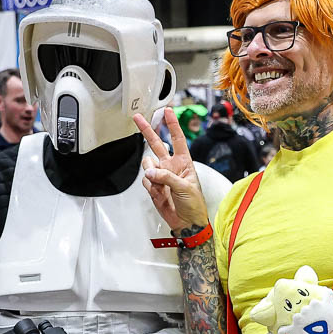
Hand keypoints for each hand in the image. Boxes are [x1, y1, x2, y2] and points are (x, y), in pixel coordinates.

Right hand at [133, 108, 208, 234]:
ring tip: (161, 185)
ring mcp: (161, 176)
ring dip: (151, 174)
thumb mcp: (185, 188)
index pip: (177, 139)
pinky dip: (150, 187)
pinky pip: (145, 180)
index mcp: (184, 162)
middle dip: (147, 130)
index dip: (172, 124)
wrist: (187, 223)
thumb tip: (151, 172)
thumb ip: (167, 177)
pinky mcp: (153, 186)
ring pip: (147, 165)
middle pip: (156, 144)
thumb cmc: (194, 205)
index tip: (168, 111)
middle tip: (138, 118)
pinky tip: (159, 194)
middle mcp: (171, 166)